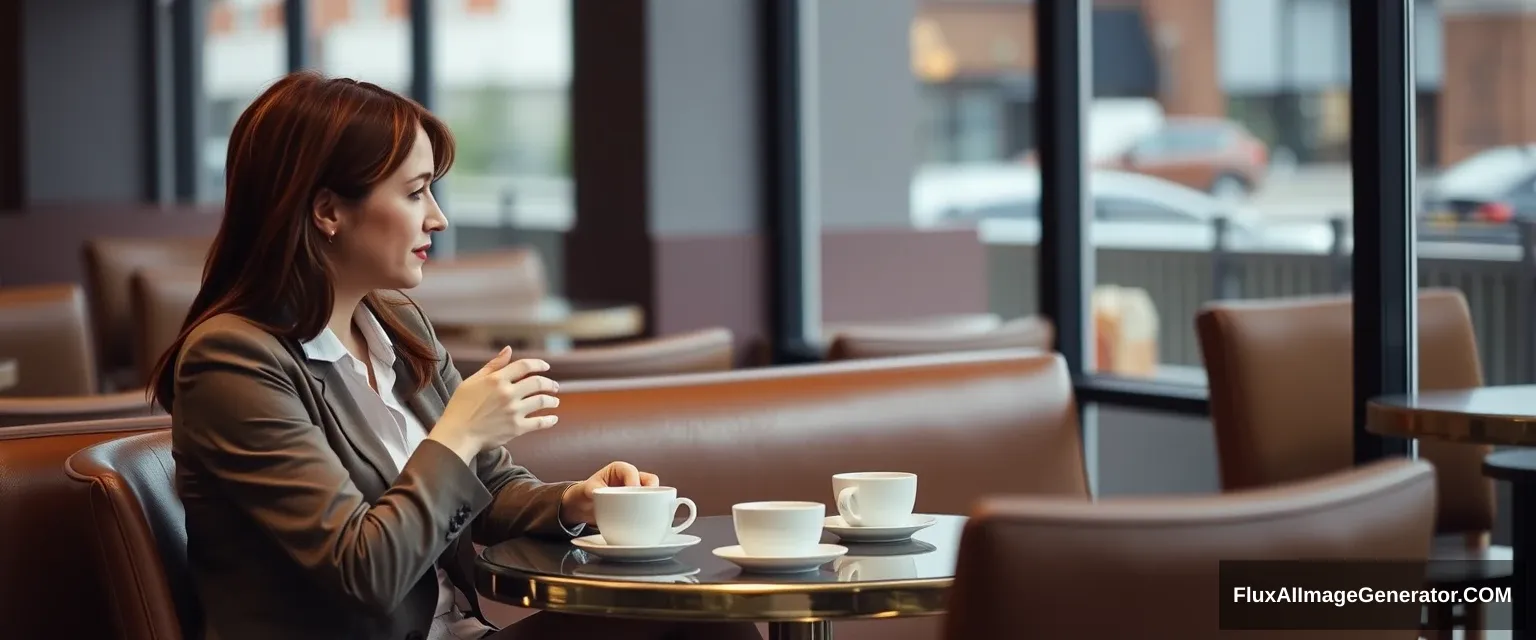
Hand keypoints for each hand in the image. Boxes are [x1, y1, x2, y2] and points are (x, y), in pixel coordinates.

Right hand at [428, 347, 559, 463]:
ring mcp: (513, 411)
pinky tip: (553, 419)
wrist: (457, 434)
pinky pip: (539, 423)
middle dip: (550, 384)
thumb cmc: (461, 406)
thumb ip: (493, 365)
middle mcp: (508, 393)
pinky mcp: (516, 428)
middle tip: (555, 386)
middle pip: (538, 383)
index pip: (525, 366)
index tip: (546, 367)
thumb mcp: (473, 381)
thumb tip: (509, 349)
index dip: (539, 364)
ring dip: (552, 401)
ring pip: (542, 401)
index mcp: (497, 379)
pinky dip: (549, 420)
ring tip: (555, 402)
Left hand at [560, 461, 660, 525]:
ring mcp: (638, 492)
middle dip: (652, 491)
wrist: (586, 505)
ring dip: (655, 502)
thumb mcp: (587, 489)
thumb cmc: (587, 492)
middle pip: (650, 480)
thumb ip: (593, 489)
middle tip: (648, 503)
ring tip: (650, 513)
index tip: (632, 490)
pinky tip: (651, 521)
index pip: (631, 471)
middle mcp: (632, 479)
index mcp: (620, 469)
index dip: (634, 480)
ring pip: (655, 493)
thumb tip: (597, 494)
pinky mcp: (640, 504)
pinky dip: (653, 512)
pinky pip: (651, 506)